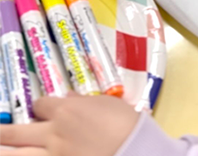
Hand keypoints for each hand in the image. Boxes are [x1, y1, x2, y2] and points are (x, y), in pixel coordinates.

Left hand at [0, 93, 139, 155]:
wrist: (135, 149)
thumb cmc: (124, 122)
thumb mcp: (106, 103)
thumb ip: (83, 101)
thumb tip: (70, 98)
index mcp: (65, 111)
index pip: (40, 104)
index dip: (39, 107)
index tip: (42, 109)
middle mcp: (52, 134)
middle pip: (15, 133)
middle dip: (1, 133)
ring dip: (3, 150)